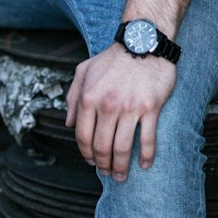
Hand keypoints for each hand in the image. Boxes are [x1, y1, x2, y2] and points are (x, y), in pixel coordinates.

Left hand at [64, 43, 176, 180]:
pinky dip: (146, 156)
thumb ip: (72, 97)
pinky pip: (148, 139)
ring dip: (121, 167)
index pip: (83, 136)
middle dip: (103, 165)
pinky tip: (144, 165)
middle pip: (102, 146)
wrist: (143, 43)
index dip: (86, 153)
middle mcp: (107, 105)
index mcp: (88, 97)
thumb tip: (67, 124)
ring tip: (122, 175)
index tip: (91, 162)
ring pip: (123, 147)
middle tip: (107, 173)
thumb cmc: (113, 59)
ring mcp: (129, 108)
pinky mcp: (150, 108)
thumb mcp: (83, 71)